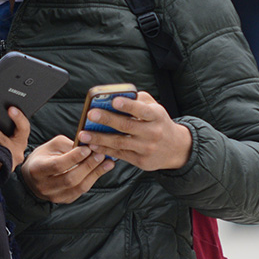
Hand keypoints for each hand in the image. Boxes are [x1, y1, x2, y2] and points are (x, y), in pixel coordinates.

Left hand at [0, 106, 31, 178]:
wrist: (2, 171)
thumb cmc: (2, 146)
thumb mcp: (9, 135)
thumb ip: (4, 125)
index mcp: (20, 142)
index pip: (24, 128)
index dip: (18, 118)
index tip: (10, 108)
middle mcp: (16, 154)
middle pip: (2, 141)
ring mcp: (6, 166)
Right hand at [21, 135, 115, 203]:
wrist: (33, 177)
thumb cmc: (44, 157)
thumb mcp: (52, 146)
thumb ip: (68, 145)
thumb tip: (89, 147)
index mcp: (37, 169)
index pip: (58, 165)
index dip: (74, 157)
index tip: (88, 148)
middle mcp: (44, 186)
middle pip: (70, 179)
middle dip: (88, 166)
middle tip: (100, 154)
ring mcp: (55, 196)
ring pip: (79, 187)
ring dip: (95, 174)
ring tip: (107, 162)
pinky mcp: (65, 200)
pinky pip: (82, 191)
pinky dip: (93, 179)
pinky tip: (102, 169)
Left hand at [75, 90, 191, 171]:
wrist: (175, 148)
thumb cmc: (158, 122)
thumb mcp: (155, 108)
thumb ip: (138, 100)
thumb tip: (114, 96)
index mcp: (157, 116)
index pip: (142, 110)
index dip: (128, 105)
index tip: (113, 101)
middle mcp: (153, 133)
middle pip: (127, 126)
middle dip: (107, 120)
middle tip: (91, 114)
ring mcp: (147, 148)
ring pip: (119, 143)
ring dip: (99, 139)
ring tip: (83, 134)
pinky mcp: (140, 161)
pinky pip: (119, 155)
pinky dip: (104, 150)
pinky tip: (92, 145)